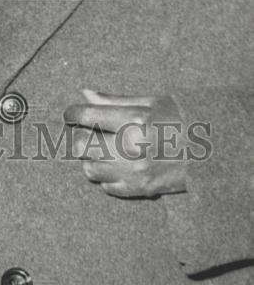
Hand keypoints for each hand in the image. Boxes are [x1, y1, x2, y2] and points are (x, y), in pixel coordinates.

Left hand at [63, 89, 187, 197]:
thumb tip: (84, 94)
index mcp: (135, 119)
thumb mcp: (151, 102)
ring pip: (90, 169)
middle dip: (79, 136)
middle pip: (82, 145)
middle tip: (85, 131)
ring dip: (90, 158)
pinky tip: (114, 165)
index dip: (72, 113)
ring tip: (101, 149)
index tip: (71, 113)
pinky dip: (105, 176)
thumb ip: (114, 100)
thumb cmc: (180, 120)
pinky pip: (106, 186)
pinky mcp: (141, 190)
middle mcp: (132, 147)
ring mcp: (136, 172)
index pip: (87, 115)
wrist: (213, 153)